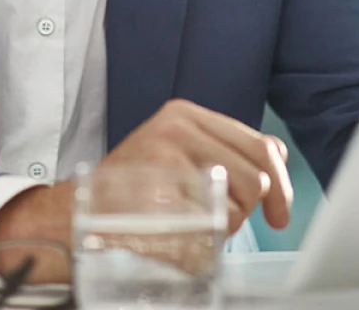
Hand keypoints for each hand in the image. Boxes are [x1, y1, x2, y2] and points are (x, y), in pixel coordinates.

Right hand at [101, 99, 292, 234]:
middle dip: (253, 208)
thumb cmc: (133, 183)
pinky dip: (205, 244)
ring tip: (194, 220)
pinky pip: (212, 231)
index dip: (281, 184)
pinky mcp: (161, 199)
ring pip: (239, 206)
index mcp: (185, 114)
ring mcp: (167, 163)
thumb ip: (228, 146)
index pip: (260, 145)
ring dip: (227, 225)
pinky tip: (180, 234)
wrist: (78, 211)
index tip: (280, 211)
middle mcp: (177, 130)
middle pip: (257, 177)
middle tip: (236, 221)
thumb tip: (276, 152)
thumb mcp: (179, 146)